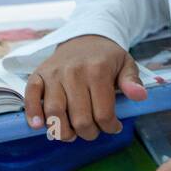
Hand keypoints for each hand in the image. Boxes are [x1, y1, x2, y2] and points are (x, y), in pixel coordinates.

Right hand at [24, 35, 146, 140]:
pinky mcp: (38, 74)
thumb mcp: (126, 64)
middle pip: (79, 118)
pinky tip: (39, 126)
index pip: (103, 113)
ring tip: (72, 134)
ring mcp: (54, 73)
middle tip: (93, 131)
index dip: (109, 127)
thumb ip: (132, 81)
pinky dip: (32, 112)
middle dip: (89, 133)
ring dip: (63, 131)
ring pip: (54, 112)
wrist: (85, 37)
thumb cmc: (106, 56)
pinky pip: (31, 96)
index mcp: (98, 70)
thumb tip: (139, 96)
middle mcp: (74, 72)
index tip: (113, 127)